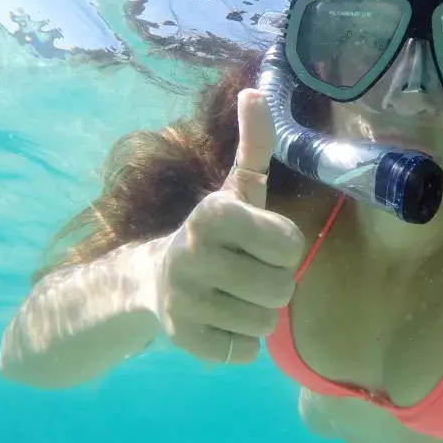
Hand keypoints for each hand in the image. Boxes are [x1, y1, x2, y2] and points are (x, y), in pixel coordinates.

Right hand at [153, 89, 304, 363]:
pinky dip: (239, 340)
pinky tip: (219, 318)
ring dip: (259, 312)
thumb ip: (253, 145)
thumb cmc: (215, 233)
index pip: (289, 244)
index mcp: (212, 214)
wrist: (153, 279)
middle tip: (250, 273)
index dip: (285, 247)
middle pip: (281, 289)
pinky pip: (244, 351)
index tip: (264, 242)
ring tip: (234, 295)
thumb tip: (255, 91)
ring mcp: (184, 300)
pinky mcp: (182, 340)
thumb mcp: (237, 189)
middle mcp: (192, 254)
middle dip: (275, 283)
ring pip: (265, 323)